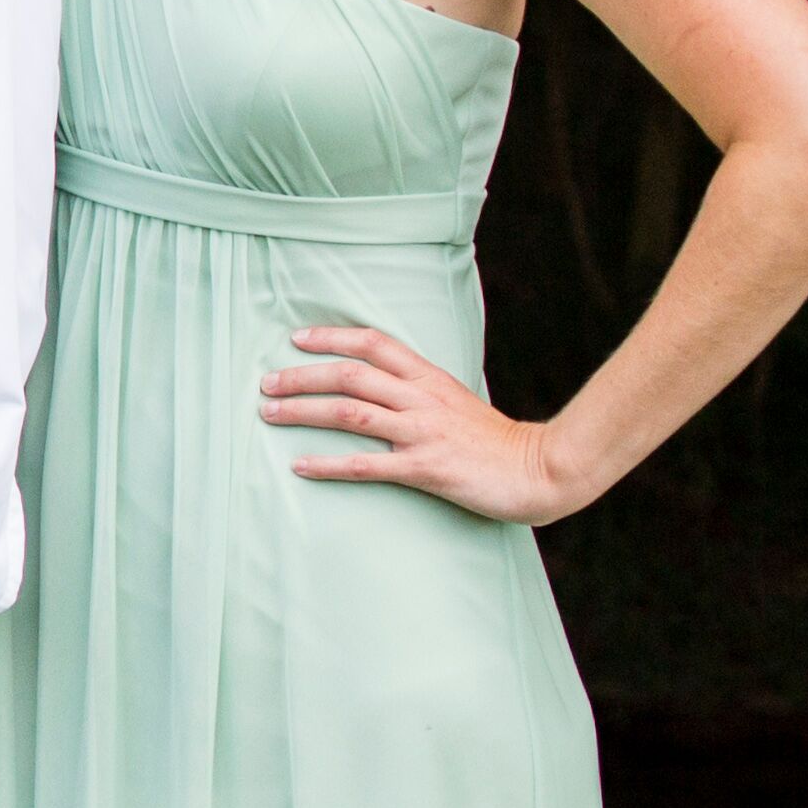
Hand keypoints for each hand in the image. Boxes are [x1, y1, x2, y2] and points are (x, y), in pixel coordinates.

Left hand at [273, 325, 579, 522]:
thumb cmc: (495, 440)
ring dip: (303, 412)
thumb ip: (419, 390)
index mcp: (430, 378)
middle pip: (350, 376)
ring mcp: (423, 432)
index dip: (331, 337)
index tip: (296, 339)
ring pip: (350, 413)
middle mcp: (422, 399)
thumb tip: (377, 383)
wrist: (543, 470)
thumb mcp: (456, 400)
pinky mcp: (426, 469)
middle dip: (302, 376)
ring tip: (269, 413)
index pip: (373, 343)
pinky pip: (366, 465)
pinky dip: (328, 464)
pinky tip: (300, 465)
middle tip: (265, 382)